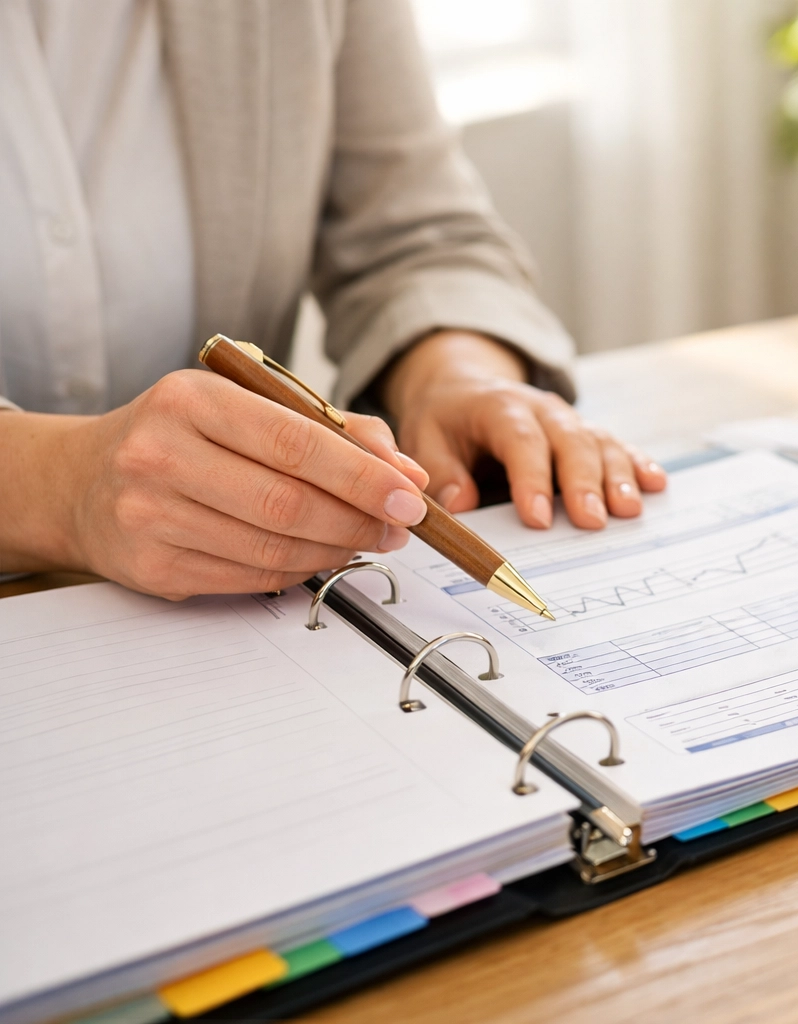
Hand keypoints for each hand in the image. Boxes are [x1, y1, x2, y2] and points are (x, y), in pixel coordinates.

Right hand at [0, 369, 431, 597]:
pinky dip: (298, 570)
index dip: (363, 475)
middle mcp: (160, 455)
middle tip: (397, 526)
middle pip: (289, 502)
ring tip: (364, 539)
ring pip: (274, 548)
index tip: (408, 495)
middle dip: (359, 520)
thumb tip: (405, 471)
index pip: (296, 441)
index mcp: (190, 400)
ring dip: (336, 549)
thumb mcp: (245, 405)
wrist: (80, 480)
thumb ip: (332, 429)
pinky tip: (317, 554)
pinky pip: (250, 578)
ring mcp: (149, 515)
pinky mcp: (151, 566)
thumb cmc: (180, 436)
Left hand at [382, 331, 665, 528]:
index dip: (531, 478)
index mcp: (500, 407)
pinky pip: (618, 446)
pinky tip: (656, 484)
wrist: (467, 388)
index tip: (537, 519)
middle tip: (593, 522)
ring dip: (618, 476)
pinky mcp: (588, 434)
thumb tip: (460, 504)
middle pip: (571, 442)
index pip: (520, 440)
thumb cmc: (447, 421)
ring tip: (629, 510)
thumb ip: (441, 471)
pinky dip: (638, 464)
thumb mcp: (426, 438)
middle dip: (584, 482)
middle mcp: (544, 410)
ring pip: (601, 444)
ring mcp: (571, 421)